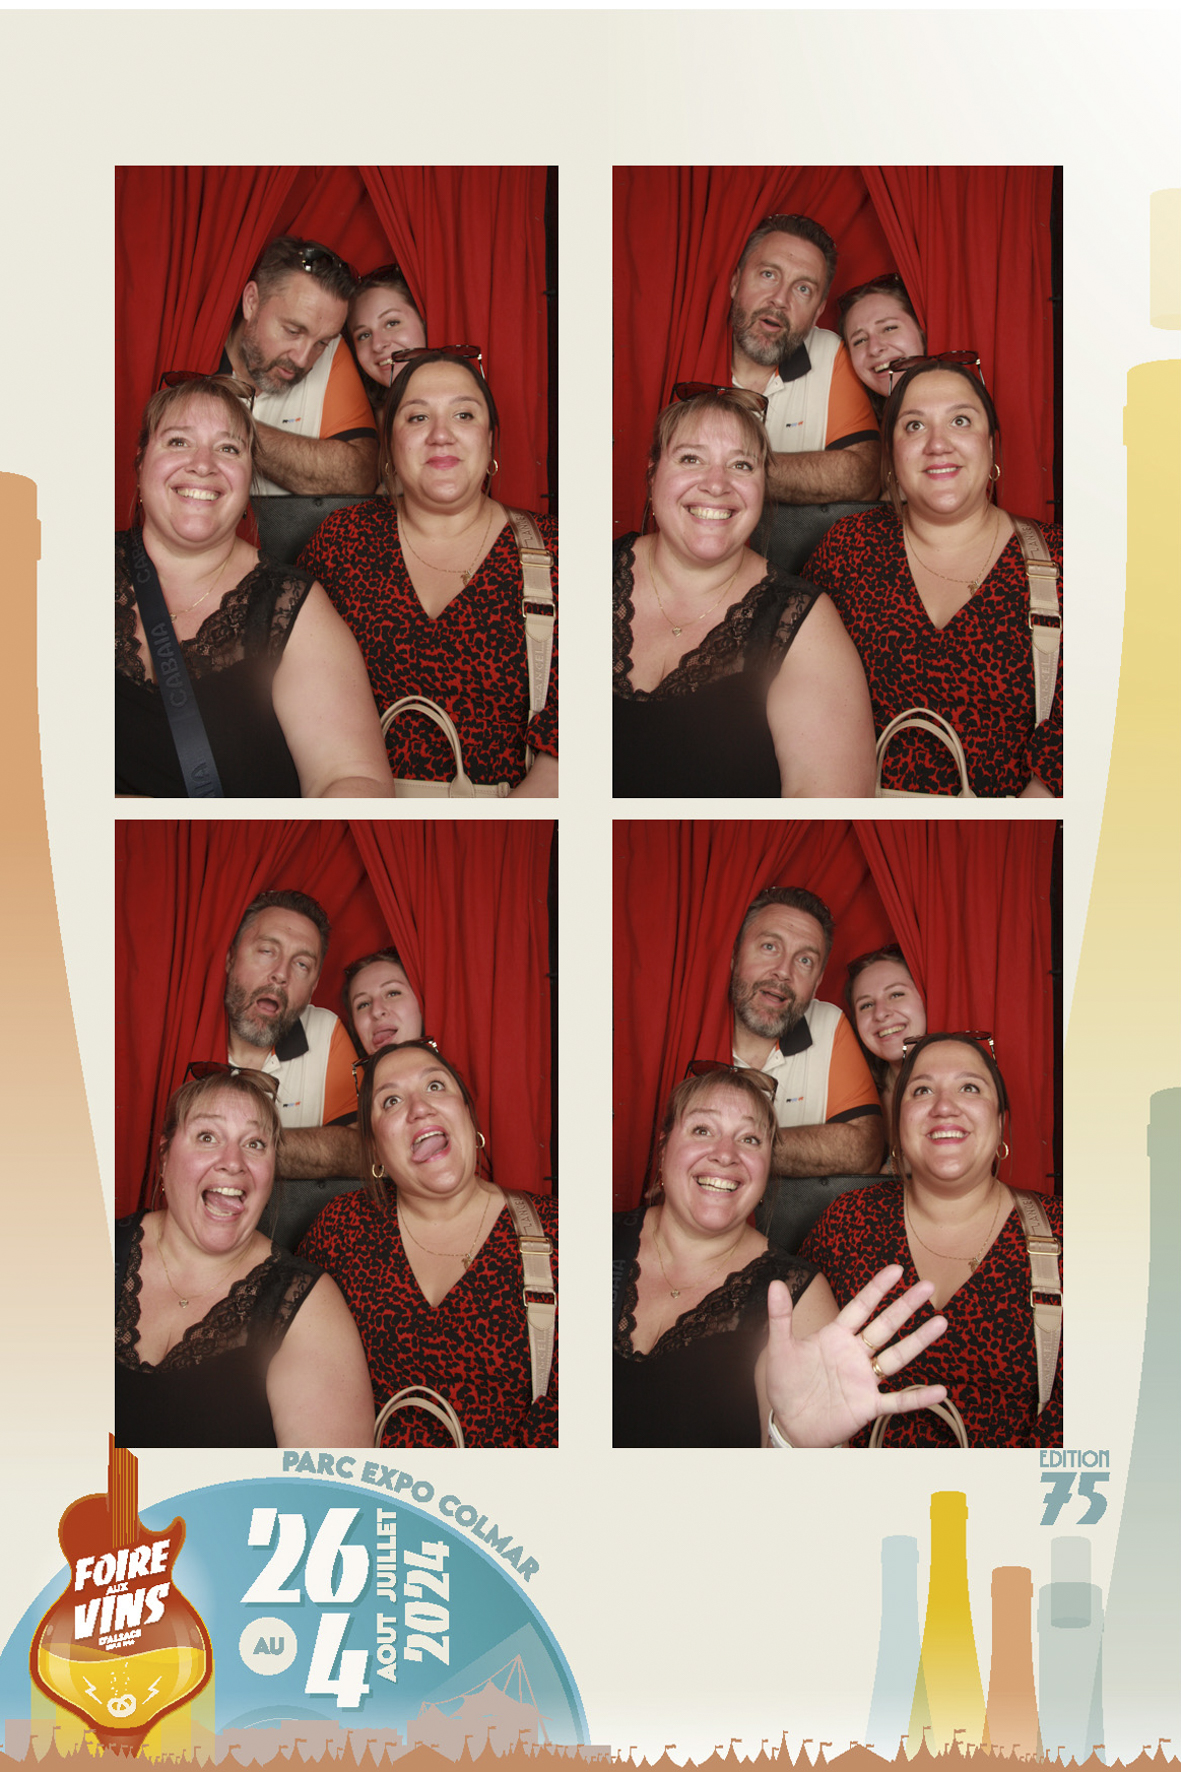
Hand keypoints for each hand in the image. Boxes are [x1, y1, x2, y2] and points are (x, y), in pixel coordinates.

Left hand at [765, 1265, 947, 1447]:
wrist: (789, 1424)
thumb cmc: (786, 1384)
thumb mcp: (779, 1349)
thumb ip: (780, 1317)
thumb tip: (775, 1283)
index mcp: (836, 1336)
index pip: (860, 1307)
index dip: (877, 1288)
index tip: (896, 1270)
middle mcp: (855, 1354)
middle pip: (885, 1326)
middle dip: (905, 1306)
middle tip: (928, 1286)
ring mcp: (864, 1380)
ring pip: (896, 1357)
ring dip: (918, 1341)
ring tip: (941, 1322)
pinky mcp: (868, 1406)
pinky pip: (897, 1402)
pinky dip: (917, 1398)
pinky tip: (939, 1391)